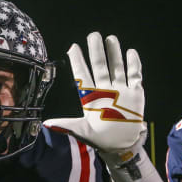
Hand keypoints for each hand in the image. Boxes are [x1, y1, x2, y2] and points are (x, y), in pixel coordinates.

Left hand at [43, 32, 143, 152]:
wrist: (121, 146)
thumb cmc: (99, 139)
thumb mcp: (82, 131)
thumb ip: (67, 125)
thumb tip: (46, 124)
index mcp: (90, 97)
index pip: (82, 75)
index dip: (78, 61)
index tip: (73, 47)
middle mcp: (104, 90)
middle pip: (99, 67)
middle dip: (96, 51)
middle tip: (93, 35)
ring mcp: (120, 91)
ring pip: (116, 67)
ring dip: (114, 54)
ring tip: (110, 38)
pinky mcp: (135, 94)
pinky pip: (134, 75)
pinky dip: (134, 64)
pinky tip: (131, 52)